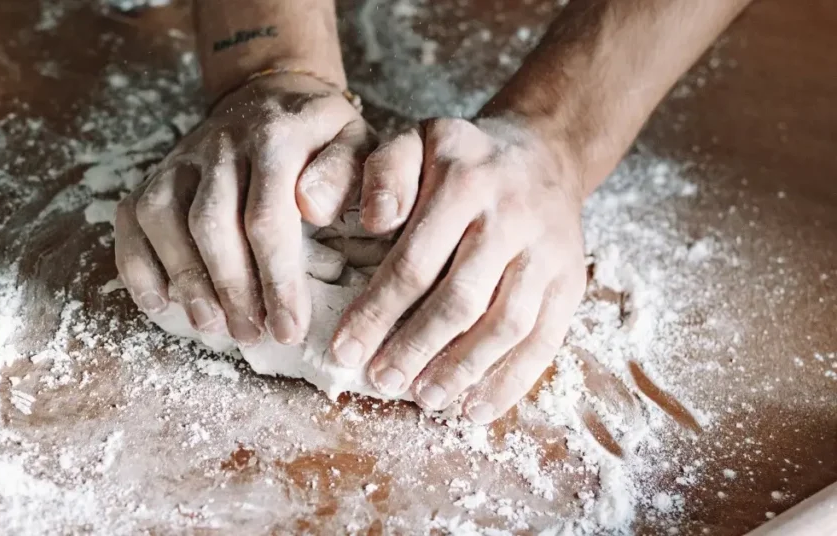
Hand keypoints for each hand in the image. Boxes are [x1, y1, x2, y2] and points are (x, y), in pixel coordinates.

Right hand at [115, 73, 371, 345]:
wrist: (274, 95)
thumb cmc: (323, 139)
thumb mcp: (359, 144)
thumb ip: (357, 175)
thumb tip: (317, 210)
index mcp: (277, 137)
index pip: (268, 217)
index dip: (276, 280)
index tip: (289, 328)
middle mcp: (221, 144)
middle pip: (211, 223)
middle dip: (231, 288)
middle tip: (252, 335)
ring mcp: (182, 158)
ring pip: (164, 218)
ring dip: (185, 279)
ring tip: (212, 326)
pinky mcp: (155, 173)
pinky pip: (131, 218)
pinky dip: (138, 264)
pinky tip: (162, 303)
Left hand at [329, 117, 587, 423]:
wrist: (544, 153)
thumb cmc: (461, 159)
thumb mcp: (414, 141)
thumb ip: (382, 174)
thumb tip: (372, 221)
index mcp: (464, 181)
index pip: (414, 260)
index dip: (377, 312)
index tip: (345, 349)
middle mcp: (512, 216)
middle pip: (460, 299)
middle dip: (415, 348)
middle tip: (381, 381)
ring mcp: (548, 251)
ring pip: (505, 324)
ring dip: (462, 370)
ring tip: (424, 398)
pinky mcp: (573, 281)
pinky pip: (545, 340)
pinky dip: (511, 381)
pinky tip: (476, 408)